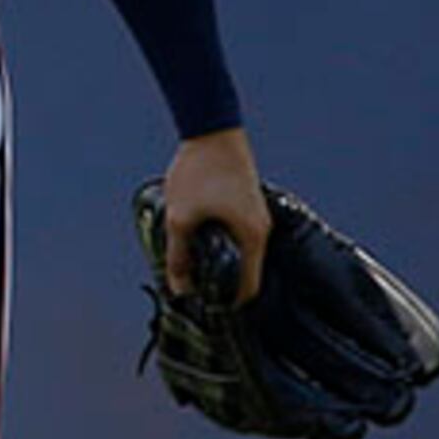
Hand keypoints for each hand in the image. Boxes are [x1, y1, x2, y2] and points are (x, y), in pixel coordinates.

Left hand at [160, 126, 269, 303]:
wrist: (212, 128)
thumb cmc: (199, 172)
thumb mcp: (180, 219)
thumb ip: (178, 256)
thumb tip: (178, 288)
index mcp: (252, 238)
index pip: (249, 287)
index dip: (229, 304)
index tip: (207, 310)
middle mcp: (261, 230)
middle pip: (245, 272)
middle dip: (220, 285)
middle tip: (194, 291)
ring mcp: (256, 216)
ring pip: (240, 254)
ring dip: (219, 264)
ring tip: (192, 268)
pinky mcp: (247, 205)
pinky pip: (237, 237)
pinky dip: (221, 246)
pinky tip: (197, 244)